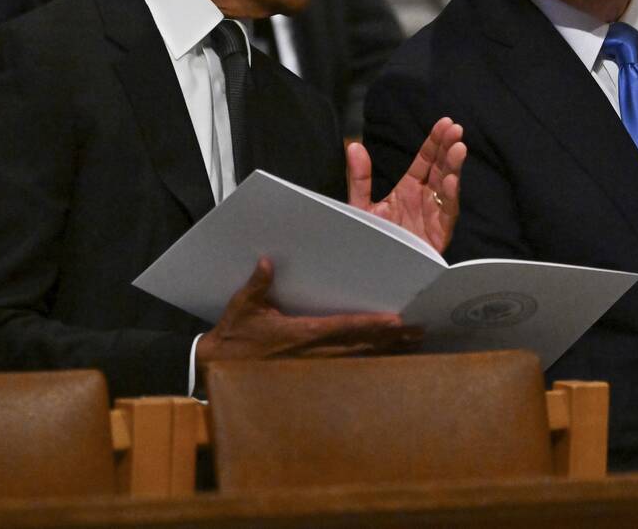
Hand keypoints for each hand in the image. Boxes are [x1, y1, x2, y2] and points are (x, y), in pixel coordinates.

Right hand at [195, 258, 422, 374]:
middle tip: (420, 331)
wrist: (218, 370)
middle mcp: (315, 353)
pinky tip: (388, 359)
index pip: (344, 327)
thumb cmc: (233, 337)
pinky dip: (370, 362)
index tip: (396, 321)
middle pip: (361, 345)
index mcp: (302, 334)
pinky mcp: (312, 374)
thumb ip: (258, 285)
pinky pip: (348, 368)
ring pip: (359, 359)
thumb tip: (266, 262)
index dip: (372, 325)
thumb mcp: (242, 308)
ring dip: (387, 351)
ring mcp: (315, 367)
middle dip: (392, 339)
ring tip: (413, 343)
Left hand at [346, 116, 465, 253]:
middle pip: (440, 168)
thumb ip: (360, 177)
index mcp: (409, 189)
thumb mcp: (361, 205)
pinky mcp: (438, 234)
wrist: (374, 272)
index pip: (425, 160)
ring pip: (448, 187)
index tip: (445, 123)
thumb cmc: (371, 239)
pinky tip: (452, 182)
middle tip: (456, 129)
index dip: (435, 141)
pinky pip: (447, 214)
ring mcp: (434, 215)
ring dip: (454, 168)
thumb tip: (353, 145)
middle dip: (448, 148)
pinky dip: (450, 197)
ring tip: (459, 148)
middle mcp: (425, 199)